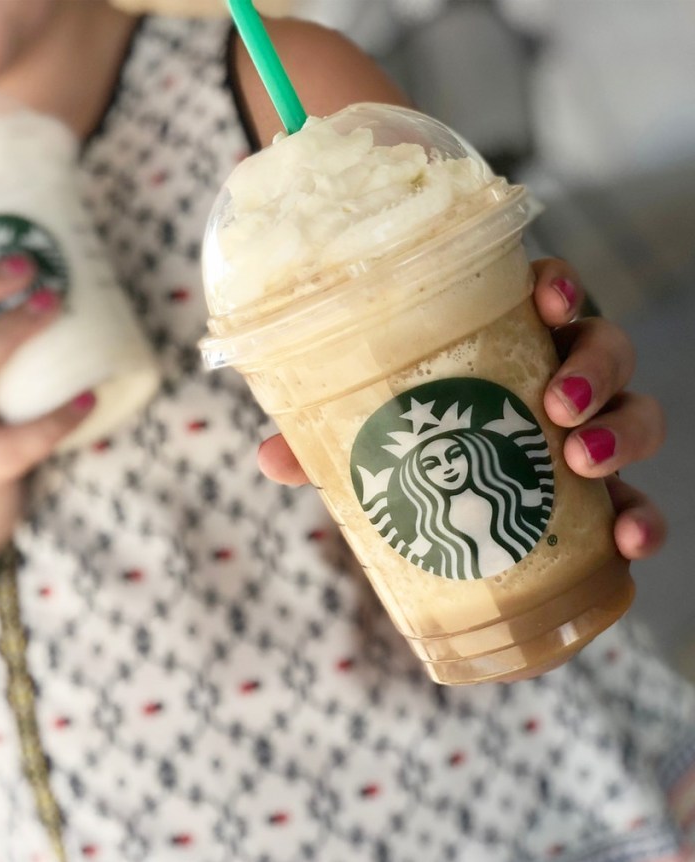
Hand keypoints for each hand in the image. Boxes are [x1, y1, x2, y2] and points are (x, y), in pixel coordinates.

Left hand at [258, 258, 665, 561]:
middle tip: (556, 405)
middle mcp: (554, 375)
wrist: (437, 496)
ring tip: (584, 461)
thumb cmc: (407, 439)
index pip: (546, 293)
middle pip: (604, 349)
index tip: (544, 298)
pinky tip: (629, 542)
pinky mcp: (600, 494)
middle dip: (593, 369)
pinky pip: (638, 501)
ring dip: (622, 433)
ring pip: (636, 413)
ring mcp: (584, 433)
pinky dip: (644, 520)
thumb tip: (271, 457)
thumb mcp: (366, 428)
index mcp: (504, 341)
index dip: (556, 287)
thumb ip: (324, 434)